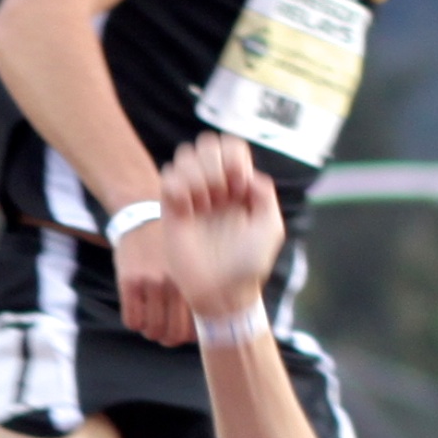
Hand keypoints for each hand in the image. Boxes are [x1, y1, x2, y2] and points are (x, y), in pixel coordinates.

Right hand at [114, 239, 196, 349]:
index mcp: (195, 282)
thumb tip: (203, 325)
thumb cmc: (171, 246)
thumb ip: (196, 291)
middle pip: (174, 335)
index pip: (196, 329)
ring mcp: (152, 283)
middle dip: (168, 338)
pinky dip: (135, 322)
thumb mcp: (191, 265)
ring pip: (152, 330)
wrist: (142, 217)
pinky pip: (132, 321)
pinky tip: (137, 310)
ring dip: (151, 331)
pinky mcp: (130, 282)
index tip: (183, 331)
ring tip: (151, 320)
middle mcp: (176, 284)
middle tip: (165, 330)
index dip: (188, 336)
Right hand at [151, 133, 287, 327]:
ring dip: (196, 175)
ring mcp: (192, 198)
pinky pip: (167, 178)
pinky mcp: (171, 212)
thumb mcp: (271, 227)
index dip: (233, 158)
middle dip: (214, 164)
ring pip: (184, 157)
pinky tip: (187, 210)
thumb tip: (246, 175)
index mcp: (239, 186)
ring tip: (203, 204)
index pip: (231, 147)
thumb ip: (264, 193)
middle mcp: (215, 187)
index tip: (239, 185)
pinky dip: (177, 187)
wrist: (222, 292)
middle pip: (205, 145)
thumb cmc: (249, 264)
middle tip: (222, 194)